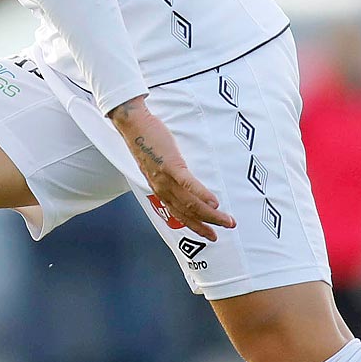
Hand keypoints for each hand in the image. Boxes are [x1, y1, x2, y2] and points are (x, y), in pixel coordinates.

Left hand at [107, 96, 235, 239]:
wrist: (133, 126)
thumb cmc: (147, 143)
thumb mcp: (157, 166)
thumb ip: (170, 177)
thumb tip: (185, 183)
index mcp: (160, 190)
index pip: (180, 214)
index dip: (196, 227)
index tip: (211, 235)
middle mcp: (162, 189)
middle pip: (188, 213)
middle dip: (208, 225)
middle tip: (226, 229)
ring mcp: (166, 178)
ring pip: (190, 203)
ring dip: (211, 214)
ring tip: (226, 220)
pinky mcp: (170, 165)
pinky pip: (187, 184)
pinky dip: (201, 194)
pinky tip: (215, 202)